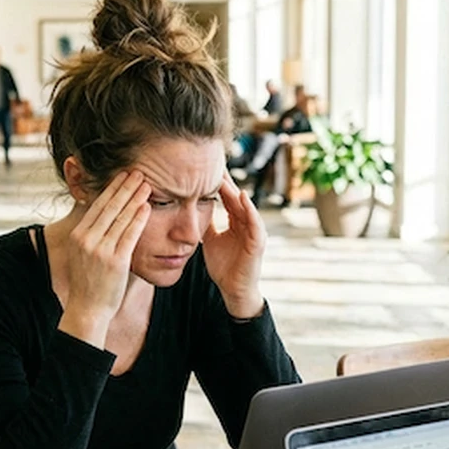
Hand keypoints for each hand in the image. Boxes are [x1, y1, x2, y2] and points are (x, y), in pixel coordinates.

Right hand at [59, 171, 151, 346]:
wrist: (87, 309)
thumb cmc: (89, 283)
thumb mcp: (83, 254)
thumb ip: (91, 235)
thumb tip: (101, 216)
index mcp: (78, 235)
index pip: (96, 205)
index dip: (110, 188)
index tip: (121, 175)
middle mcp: (86, 239)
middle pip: (108, 206)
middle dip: (124, 187)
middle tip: (137, 171)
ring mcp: (100, 249)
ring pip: (120, 217)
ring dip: (134, 198)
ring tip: (145, 184)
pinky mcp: (115, 261)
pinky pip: (129, 234)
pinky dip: (138, 219)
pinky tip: (146, 206)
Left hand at [203, 175, 265, 319]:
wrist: (233, 289)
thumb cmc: (224, 266)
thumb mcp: (209, 239)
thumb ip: (205, 223)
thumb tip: (190, 208)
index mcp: (235, 220)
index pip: (225, 195)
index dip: (215, 181)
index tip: (203, 165)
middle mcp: (246, 221)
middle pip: (234, 195)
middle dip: (224, 179)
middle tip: (213, 159)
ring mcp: (253, 230)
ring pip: (243, 204)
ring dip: (234, 189)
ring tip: (224, 174)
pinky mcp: (258, 241)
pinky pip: (254, 221)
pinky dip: (249, 208)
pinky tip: (241, 195)